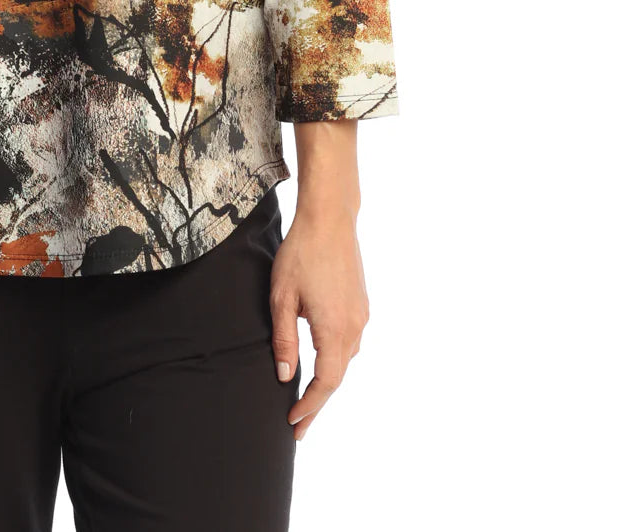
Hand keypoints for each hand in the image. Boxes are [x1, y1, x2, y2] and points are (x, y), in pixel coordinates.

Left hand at [269, 203, 369, 441]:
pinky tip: (321, 360)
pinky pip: (349, 341)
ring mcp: (362, 315)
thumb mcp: (282, 298)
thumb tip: (286, 376)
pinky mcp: (361, 304)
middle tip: (297, 424)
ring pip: (345, 359)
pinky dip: (335, 358)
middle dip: (317, 401)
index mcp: (335, 329)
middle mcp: (355, 327)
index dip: (310, 406)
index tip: (294, 423)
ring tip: (306, 396)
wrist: (330, 219)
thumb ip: (284, 340)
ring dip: (327, 380)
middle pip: (338, 376)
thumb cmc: (301, 254)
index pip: (326, 382)